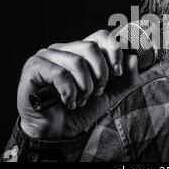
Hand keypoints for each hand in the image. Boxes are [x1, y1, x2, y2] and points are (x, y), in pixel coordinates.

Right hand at [16, 30, 141, 139]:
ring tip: (80, 100)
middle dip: (101, 74)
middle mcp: (64, 49)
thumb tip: (134, 58)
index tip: (117, 73)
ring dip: (84, 88)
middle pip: (91, 47)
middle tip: (96, 92)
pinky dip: (68, 92)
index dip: (114, 52)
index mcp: (81, 51)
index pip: (102, 36)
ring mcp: (47, 56)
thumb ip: (127, 79)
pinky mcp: (34, 67)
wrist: (57, 132)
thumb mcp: (110, 94)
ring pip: (77, 62)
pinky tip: (67, 102)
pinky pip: (59, 73)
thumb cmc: (81, 109)